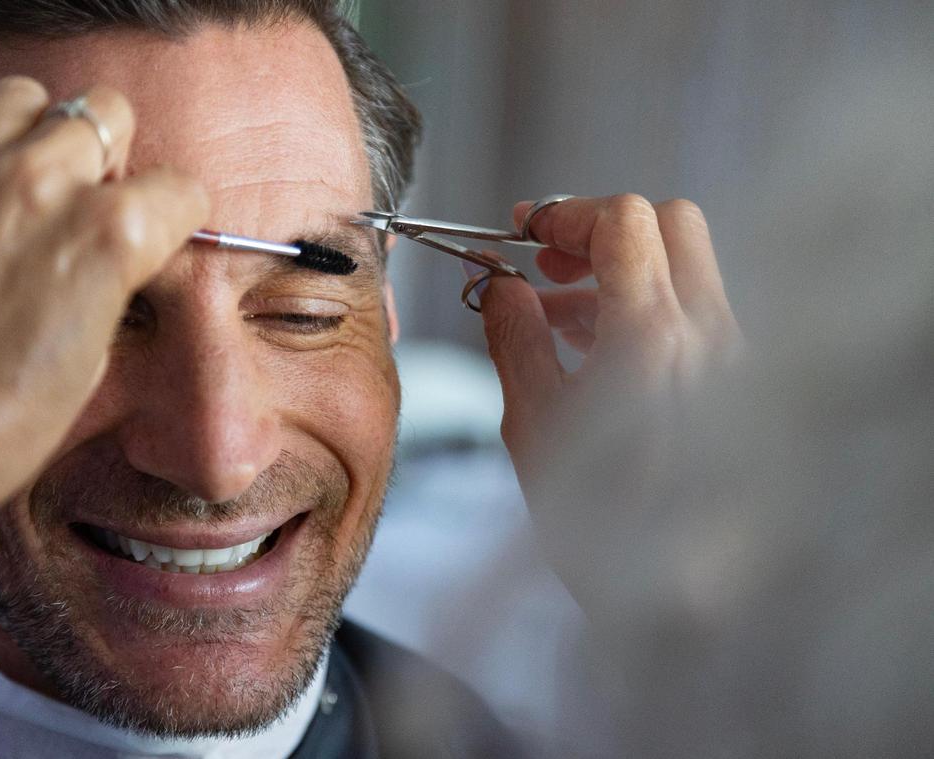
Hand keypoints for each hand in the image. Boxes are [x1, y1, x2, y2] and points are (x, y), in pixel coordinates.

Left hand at [0, 76, 207, 511]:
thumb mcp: (97, 352)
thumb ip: (113, 273)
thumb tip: (113, 235)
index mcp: (110, 236)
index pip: (179, 185)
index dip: (171, 214)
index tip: (155, 226)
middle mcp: (39, 184)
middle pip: (106, 112)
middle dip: (107, 158)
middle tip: (84, 198)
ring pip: (23, 98)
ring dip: (34, 135)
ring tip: (19, 185)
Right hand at [476, 194, 741, 623]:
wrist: (673, 599)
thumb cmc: (598, 525)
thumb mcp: (532, 426)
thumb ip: (514, 339)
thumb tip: (500, 286)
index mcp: (652, 338)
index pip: (623, 220)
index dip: (566, 215)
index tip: (523, 235)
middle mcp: (708, 336)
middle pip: (667, 224)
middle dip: (599, 230)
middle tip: (547, 263)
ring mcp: (731, 359)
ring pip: (681, 268)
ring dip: (615, 273)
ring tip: (553, 315)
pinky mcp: (736, 384)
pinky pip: (691, 315)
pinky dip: (641, 310)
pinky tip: (591, 352)